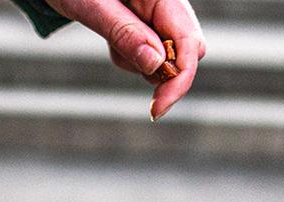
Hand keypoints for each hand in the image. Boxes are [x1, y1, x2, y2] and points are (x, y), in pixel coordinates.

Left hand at [48, 0, 205, 119]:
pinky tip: (114, 38)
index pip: (189, 42)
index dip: (179, 79)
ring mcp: (162, 18)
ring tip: (111, 39)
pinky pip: (151, 58)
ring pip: (168, 60)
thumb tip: (156, 64)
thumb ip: (125, 33)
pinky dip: (131, 58)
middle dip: (159, 72)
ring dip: (138, 63)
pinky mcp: (151, 28)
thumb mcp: (94, 7)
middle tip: (122, 60)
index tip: (157, 108)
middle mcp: (170, 6)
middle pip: (188, 54)